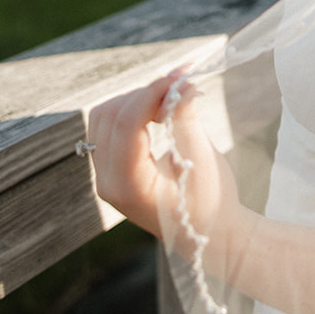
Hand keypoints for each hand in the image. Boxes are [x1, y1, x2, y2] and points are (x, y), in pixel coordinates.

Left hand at [87, 74, 240, 255]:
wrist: (209, 236)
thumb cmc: (211, 203)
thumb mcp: (200, 159)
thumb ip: (184, 117)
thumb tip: (180, 83)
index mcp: (128, 185)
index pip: (127, 123)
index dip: (152, 92)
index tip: (180, 77)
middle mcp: (107, 182)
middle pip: (108, 116)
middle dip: (143, 93)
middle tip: (179, 84)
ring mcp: (105, 177)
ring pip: (104, 118)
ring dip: (135, 100)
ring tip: (170, 97)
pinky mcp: (111, 170)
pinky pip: (109, 128)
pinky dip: (132, 111)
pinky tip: (158, 110)